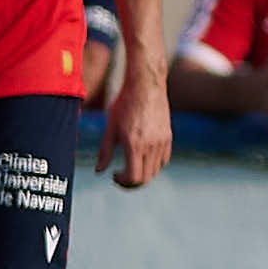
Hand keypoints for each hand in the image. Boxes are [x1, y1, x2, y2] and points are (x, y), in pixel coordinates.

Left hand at [101, 68, 174, 183]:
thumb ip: (105, 151)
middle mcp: (151, 146)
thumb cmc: (123, 104)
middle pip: (146, 178)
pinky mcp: (168, 137)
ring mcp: (162, 142)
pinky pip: (163, 160)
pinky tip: (141, 159)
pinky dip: (153, 166)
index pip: (134, 177)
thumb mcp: (110, 127)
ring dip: (143, 175)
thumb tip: (99, 171)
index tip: (114, 175)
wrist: (146, 86)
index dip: (123, 182)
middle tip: (120, 178)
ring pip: (155, 171)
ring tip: (129, 168)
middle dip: (132, 183)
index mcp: (135, 144)